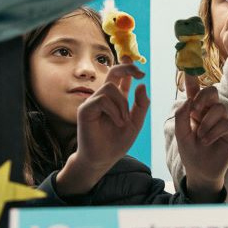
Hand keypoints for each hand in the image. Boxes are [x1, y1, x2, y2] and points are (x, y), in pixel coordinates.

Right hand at [57, 59, 148, 196]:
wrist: (102, 159)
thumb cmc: (116, 143)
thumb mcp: (135, 123)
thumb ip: (140, 105)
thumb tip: (141, 84)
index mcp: (114, 100)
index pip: (120, 77)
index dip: (128, 68)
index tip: (142, 72)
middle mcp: (102, 98)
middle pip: (113, 73)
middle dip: (126, 68)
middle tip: (140, 73)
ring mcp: (92, 102)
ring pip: (110, 88)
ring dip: (122, 104)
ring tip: (123, 121)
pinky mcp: (85, 110)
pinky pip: (102, 100)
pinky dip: (114, 111)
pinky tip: (118, 123)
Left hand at [175, 75, 227, 202]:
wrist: (199, 171)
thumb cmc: (190, 151)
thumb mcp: (180, 133)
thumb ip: (182, 115)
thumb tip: (189, 99)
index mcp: (197, 109)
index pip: (195, 89)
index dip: (193, 77)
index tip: (187, 68)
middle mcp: (211, 111)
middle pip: (212, 91)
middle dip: (203, 97)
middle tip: (195, 109)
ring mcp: (223, 120)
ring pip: (219, 108)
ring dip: (206, 123)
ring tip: (199, 137)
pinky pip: (225, 124)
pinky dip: (212, 133)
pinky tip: (206, 142)